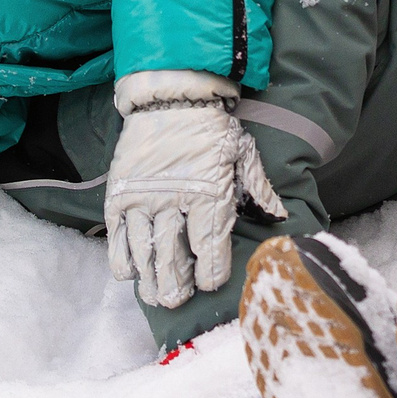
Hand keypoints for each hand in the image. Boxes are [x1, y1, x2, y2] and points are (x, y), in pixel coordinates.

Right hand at [105, 98, 284, 308]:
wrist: (170, 97)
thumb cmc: (211, 128)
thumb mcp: (241, 153)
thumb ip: (258, 188)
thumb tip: (280, 217)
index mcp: (208, 192)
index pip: (208, 246)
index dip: (210, 273)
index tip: (210, 282)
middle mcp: (172, 200)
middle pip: (172, 258)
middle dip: (176, 286)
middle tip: (179, 300)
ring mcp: (141, 198)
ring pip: (143, 252)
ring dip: (149, 280)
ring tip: (157, 296)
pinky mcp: (118, 194)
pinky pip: (117, 236)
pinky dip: (122, 259)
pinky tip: (130, 273)